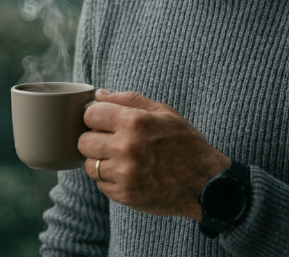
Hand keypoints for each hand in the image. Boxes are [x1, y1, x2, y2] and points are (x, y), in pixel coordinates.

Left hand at [79, 89, 229, 219]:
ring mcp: (124, 174)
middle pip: (83, 141)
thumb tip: (99, 94)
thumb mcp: (163, 112)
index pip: (90, 115)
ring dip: (100, 162)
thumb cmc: (185, 143)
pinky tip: (128, 174)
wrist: (205, 183)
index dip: (95, 117)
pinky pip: (101, 185)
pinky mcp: (125, 195)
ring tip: (120, 160)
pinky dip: (110, 180)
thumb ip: (128, 100)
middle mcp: (126, 147)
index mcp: (134, 122)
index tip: (104, 122)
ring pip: (89, 166)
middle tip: (111, 142)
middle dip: (94, 140)